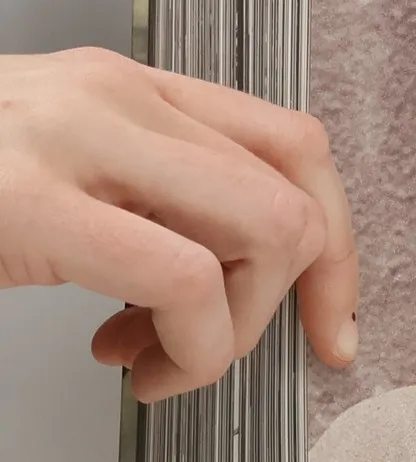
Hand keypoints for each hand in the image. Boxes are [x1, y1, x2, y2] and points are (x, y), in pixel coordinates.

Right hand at [0, 48, 357, 400]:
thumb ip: (146, 203)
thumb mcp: (56, 173)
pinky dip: (193, 349)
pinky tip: (142, 369)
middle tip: (214, 349)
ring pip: (269, 230)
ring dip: (236, 331)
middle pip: (298, 198)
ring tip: (161, 364)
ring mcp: (79, 139)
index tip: (330, 322)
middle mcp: (116, 98)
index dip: (334, 248)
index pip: (294, 147)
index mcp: (130, 92)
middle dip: (281, 303)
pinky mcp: (34, 202)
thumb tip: (223, 285)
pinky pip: (184, 280)